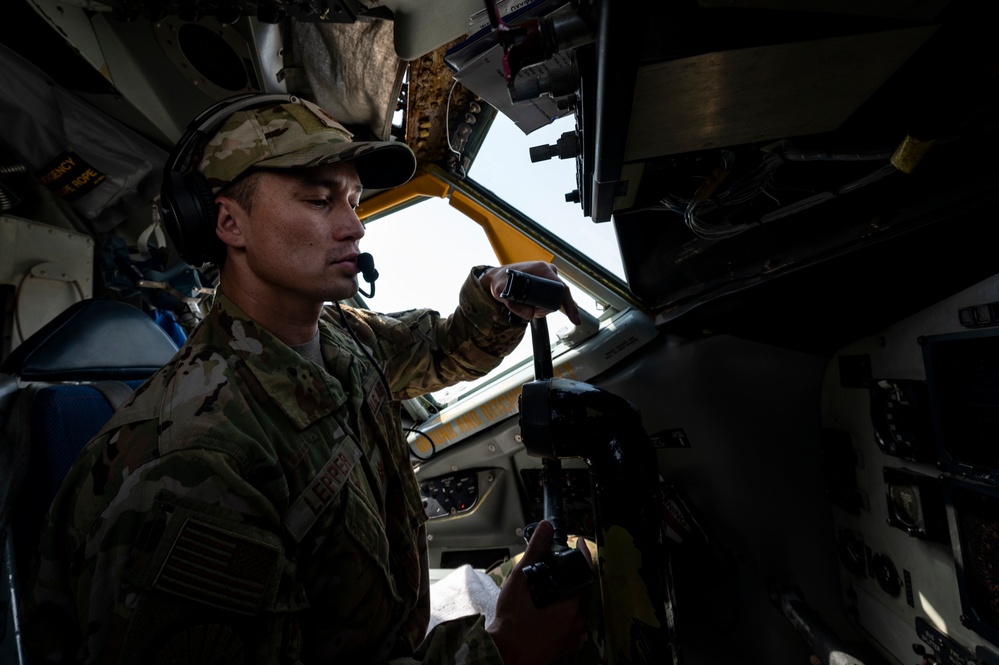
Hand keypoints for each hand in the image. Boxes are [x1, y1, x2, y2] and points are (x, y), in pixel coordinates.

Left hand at [481, 262, 581, 325]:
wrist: (499, 277)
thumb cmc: (501, 282)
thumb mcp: (501, 292)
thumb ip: (512, 303)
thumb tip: (525, 311)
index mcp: (542, 269)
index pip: (562, 289)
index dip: (569, 305)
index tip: (575, 320)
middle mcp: (549, 271)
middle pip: (558, 297)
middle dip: (545, 309)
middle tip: (530, 312)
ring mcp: (549, 276)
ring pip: (554, 300)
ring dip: (543, 308)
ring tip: (526, 306)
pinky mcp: (548, 282)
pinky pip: (552, 298)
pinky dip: (543, 306)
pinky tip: (532, 306)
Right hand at [486, 521, 591, 664]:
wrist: (504, 655)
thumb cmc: (512, 621)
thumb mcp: (521, 580)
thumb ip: (536, 551)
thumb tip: (546, 527)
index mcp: (572, 606)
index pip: (584, 573)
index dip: (581, 555)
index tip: (578, 542)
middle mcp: (578, 622)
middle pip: (579, 590)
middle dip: (568, 576)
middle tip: (553, 565)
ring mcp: (573, 637)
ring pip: (573, 606)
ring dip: (563, 594)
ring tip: (546, 586)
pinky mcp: (565, 646)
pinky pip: (568, 622)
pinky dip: (560, 611)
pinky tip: (544, 608)